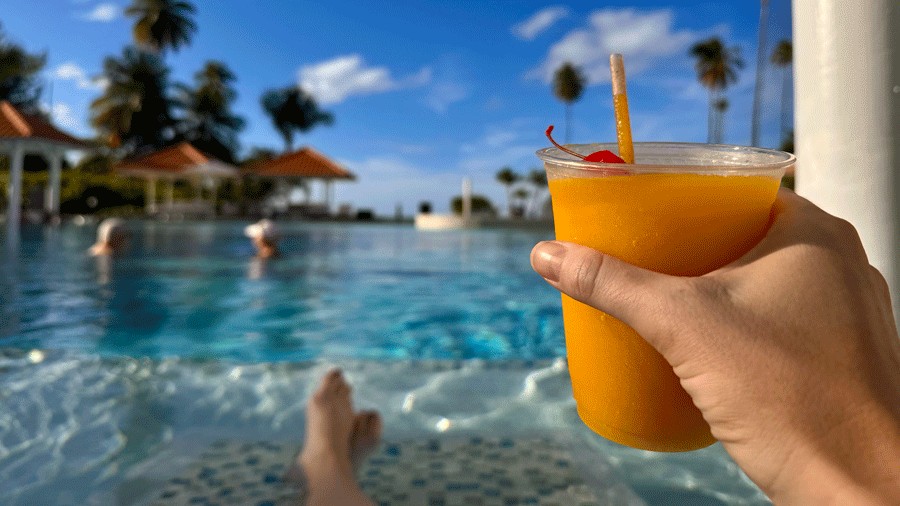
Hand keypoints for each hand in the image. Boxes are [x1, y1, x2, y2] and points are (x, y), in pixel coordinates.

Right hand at [531, 189, 899, 503]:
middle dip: (692, 248)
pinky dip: (744, 323)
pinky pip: (784, 320)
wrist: (856, 487)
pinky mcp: (843, 355)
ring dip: (718, 288)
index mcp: (814, 233)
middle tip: (644, 262)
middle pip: (747, 235)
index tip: (644, 215)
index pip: (738, 190)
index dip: (686, 198)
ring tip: (667, 304)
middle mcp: (841, 263)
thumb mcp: (681, 326)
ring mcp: (849, 312)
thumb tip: (549, 255)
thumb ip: (613, 284)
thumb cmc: (787, 396)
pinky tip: (710, 348)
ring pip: (768, 280)